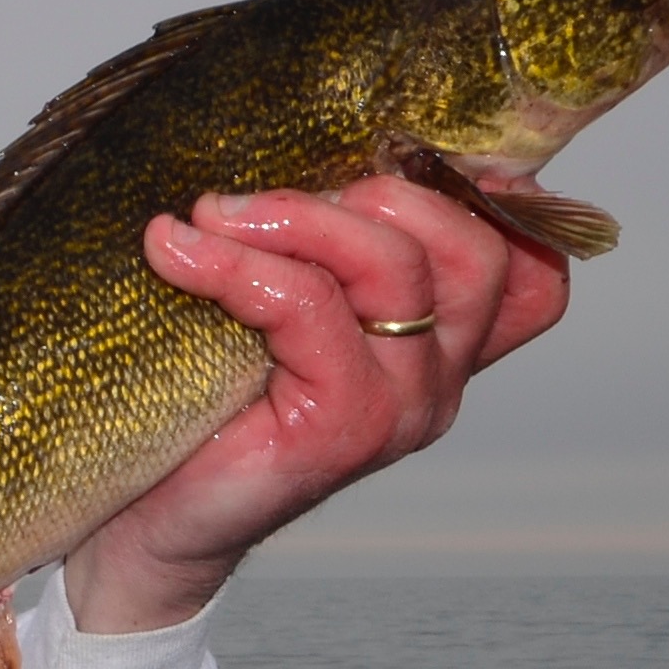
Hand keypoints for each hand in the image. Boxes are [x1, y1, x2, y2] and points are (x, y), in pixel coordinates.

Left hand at [64, 173, 570, 630]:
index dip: (493, 199)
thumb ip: (308, 252)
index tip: (397, 147)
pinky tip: (174, 249)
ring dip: (297, 219)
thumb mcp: (265, 312)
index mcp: (435, 346)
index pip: (527, 267)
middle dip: (375, 192)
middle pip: (473, 251)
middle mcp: (434, 379)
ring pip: (398, 271)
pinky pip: (310, 312)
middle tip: (262, 193)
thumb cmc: (194, 412)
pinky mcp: (342, 431)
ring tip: (207, 212)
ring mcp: (399, 409)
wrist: (141, 528)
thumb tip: (288, 139)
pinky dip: (239, 266)